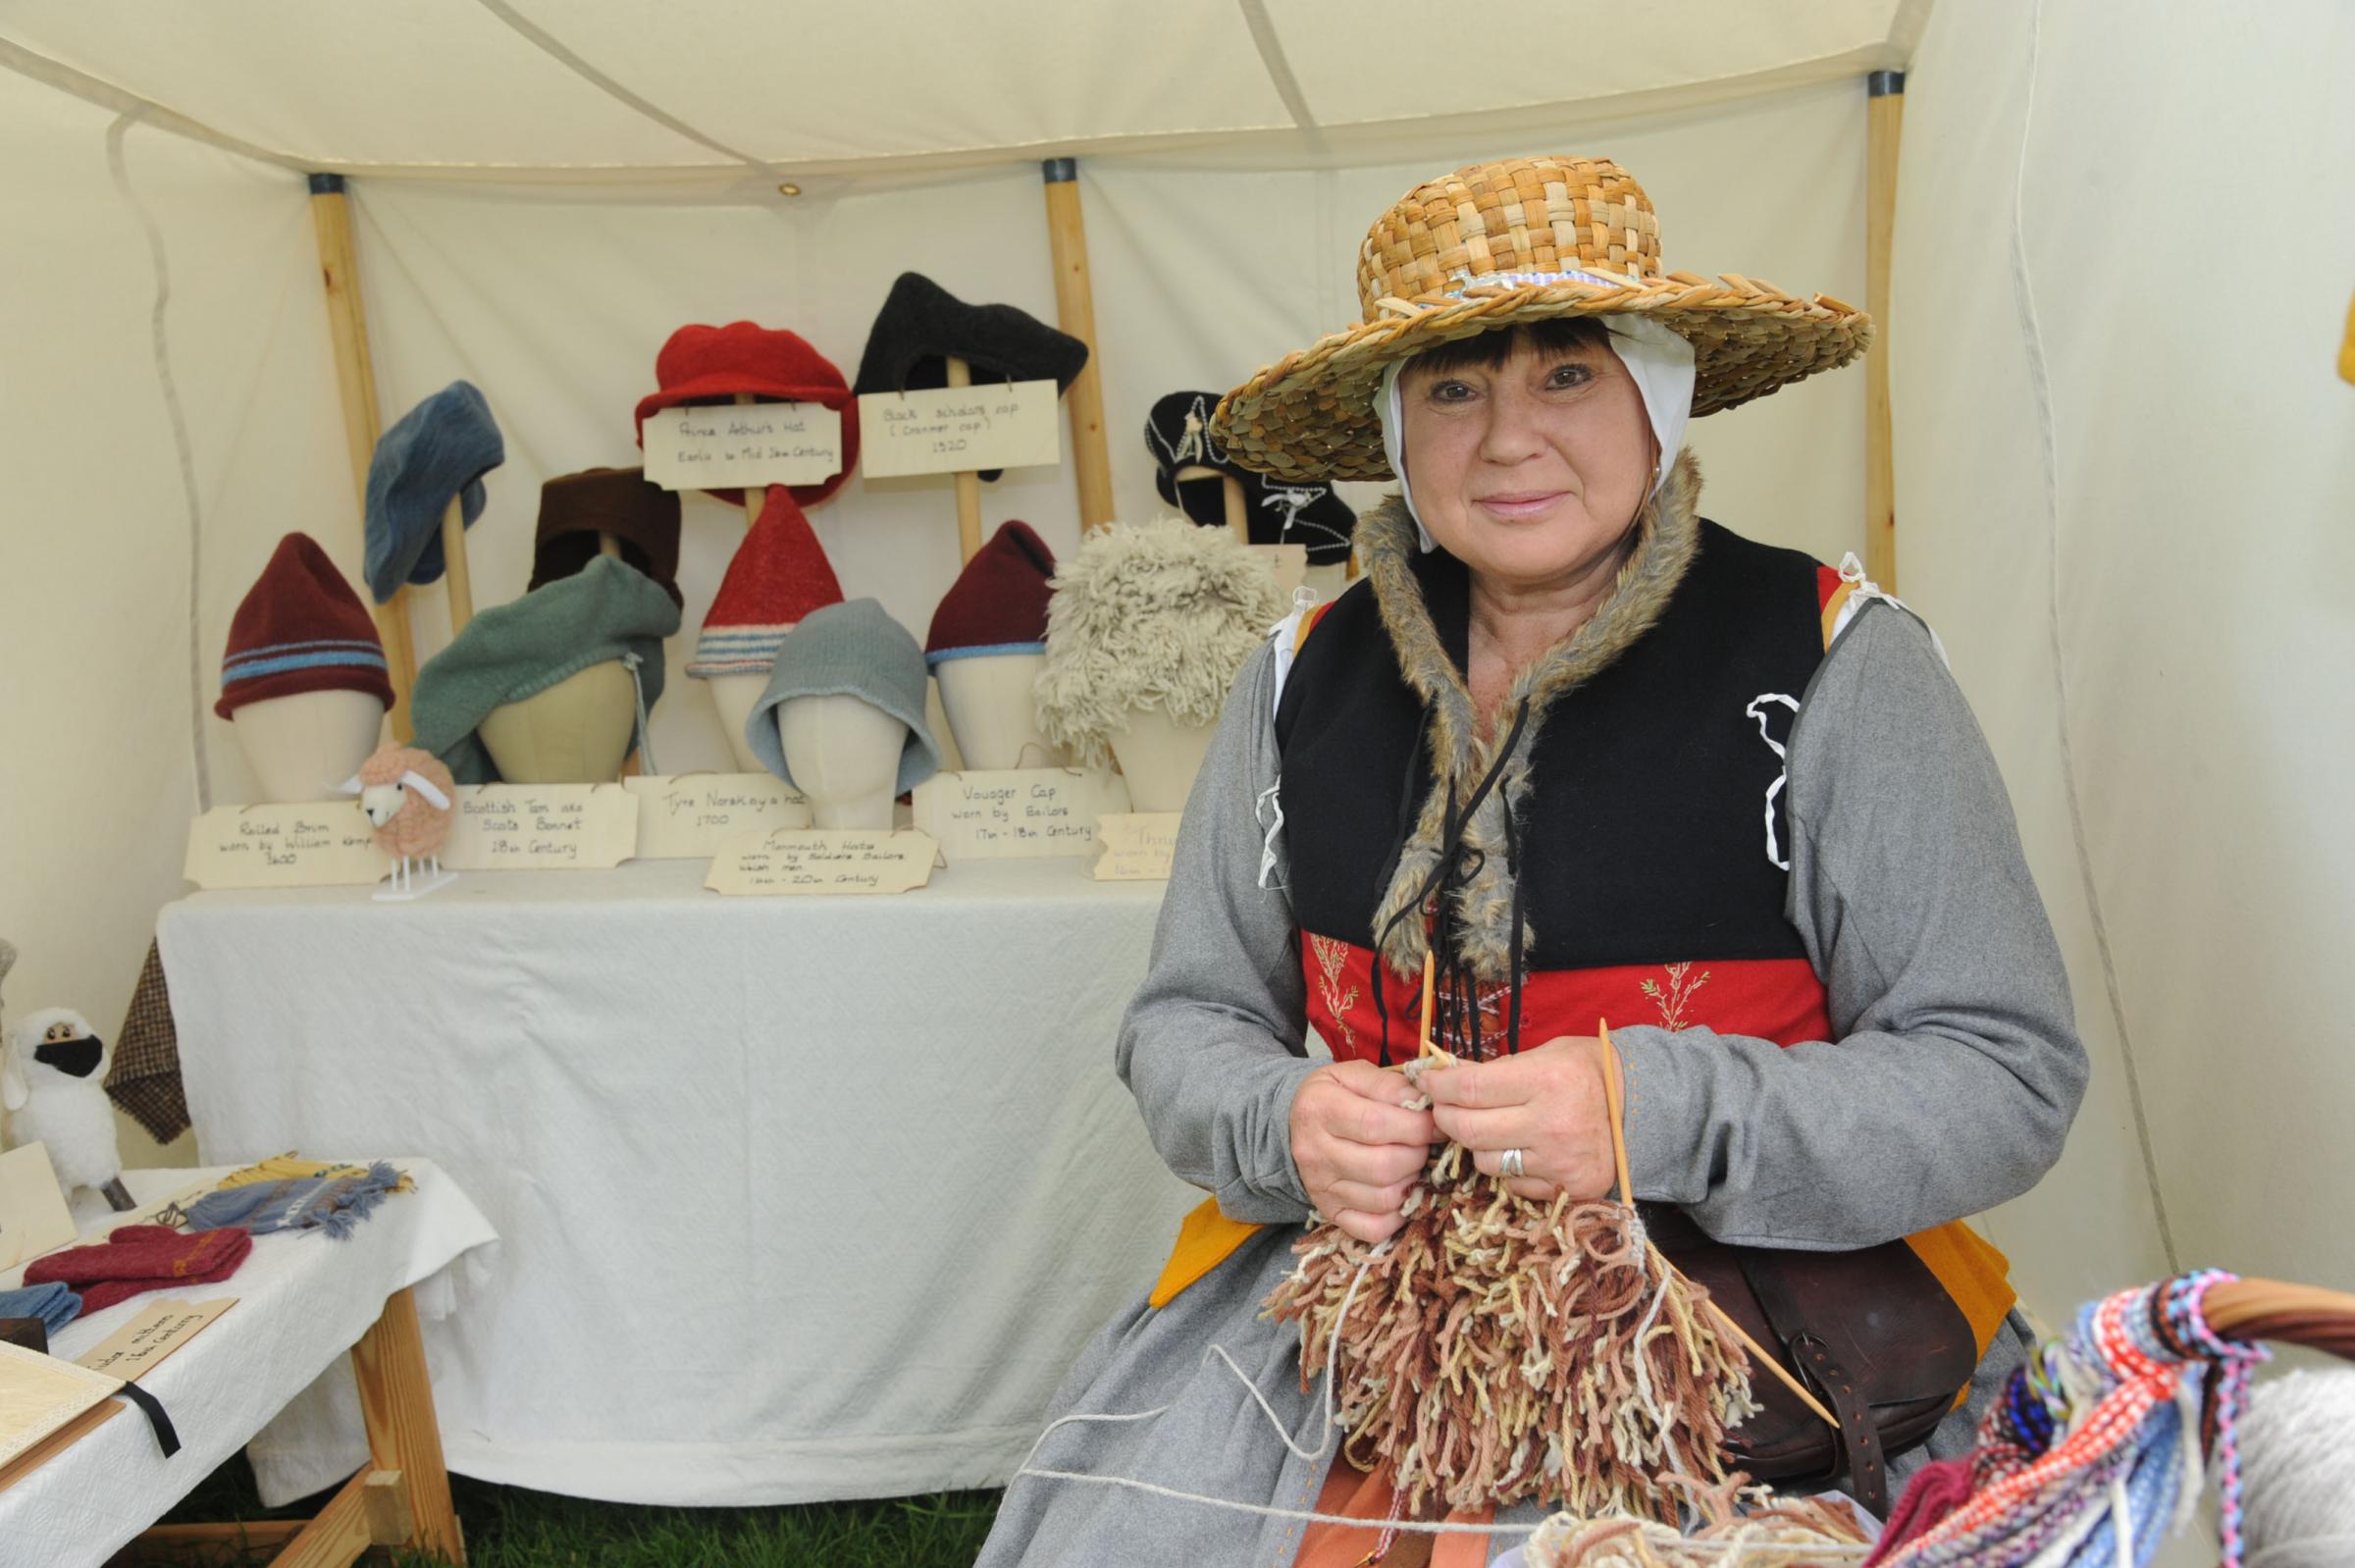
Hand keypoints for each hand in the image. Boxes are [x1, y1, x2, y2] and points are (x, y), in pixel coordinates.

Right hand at [1289, 1060, 1437, 1243]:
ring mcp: (1320, 1188)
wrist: (1296, 1123)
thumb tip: (1424, 1103)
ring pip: (1383, 1199)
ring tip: (1410, 1164)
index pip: (1376, 1124)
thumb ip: (1389, 1085)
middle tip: (1422, 1144)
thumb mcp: (1354, 1075)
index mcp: (1320, 1109)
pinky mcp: (1329, 1213)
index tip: (1435, 1123)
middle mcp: (1314, 1152)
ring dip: (1410, 1183)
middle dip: (1417, 1155)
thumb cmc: (1335, 1096)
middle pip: (1383, 1166)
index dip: (1416, 1126)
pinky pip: (1373, 1229)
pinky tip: (1400, 1192)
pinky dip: (1397, 1216)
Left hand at [1420, 1036, 1616, 1202]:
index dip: (1438, 1086)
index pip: (1470, 1089)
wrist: (1645, 1108)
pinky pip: (1514, 1185)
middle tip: (1443, 1107)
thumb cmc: (1589, 1071)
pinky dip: (1509, 1170)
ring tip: (1491, 1127)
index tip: (1426, 1082)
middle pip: (1469, 1130)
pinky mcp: (1568, 1188)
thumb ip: (1498, 1069)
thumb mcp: (1547, 1054)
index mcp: (1545, 1080)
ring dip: (1477, 1145)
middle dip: (1446, 1117)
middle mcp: (1551, 1123)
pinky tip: (1523, 1150)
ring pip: (1486, 1162)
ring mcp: (1560, 1161)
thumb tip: (1447, 1077)